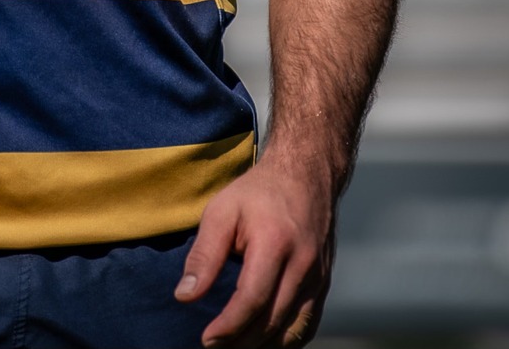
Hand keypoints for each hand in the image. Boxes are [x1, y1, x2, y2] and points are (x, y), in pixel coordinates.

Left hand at [177, 159, 332, 347]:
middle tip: (213, 346)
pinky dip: (286, 339)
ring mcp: (318, 276)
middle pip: (273, 319)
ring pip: (292, 328)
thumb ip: (204, 255)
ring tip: (234, 347)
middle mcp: (303, 264)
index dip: (229, 325)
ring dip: (263, 344)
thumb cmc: (258, 192)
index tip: (206, 339)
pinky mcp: (324, 283)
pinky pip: (307, 323)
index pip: (253, 299)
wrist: (306, 175)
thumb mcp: (221, 211)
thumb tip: (184, 296)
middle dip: (242, 341)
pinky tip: (263, 341)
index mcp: (275, 243)